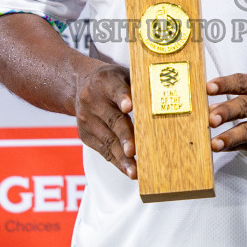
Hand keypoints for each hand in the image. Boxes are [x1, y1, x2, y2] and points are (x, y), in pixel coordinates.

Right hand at [74, 63, 136, 178]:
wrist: (80, 86)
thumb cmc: (113, 83)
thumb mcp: (124, 76)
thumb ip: (140, 86)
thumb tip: (166, 98)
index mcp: (106, 81)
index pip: (116, 89)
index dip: (123, 97)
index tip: (129, 107)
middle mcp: (92, 100)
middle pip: (112, 119)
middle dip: (124, 137)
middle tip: (133, 151)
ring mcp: (86, 119)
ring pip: (107, 140)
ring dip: (121, 157)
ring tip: (134, 171)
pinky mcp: (85, 135)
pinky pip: (103, 150)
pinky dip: (117, 161)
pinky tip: (128, 170)